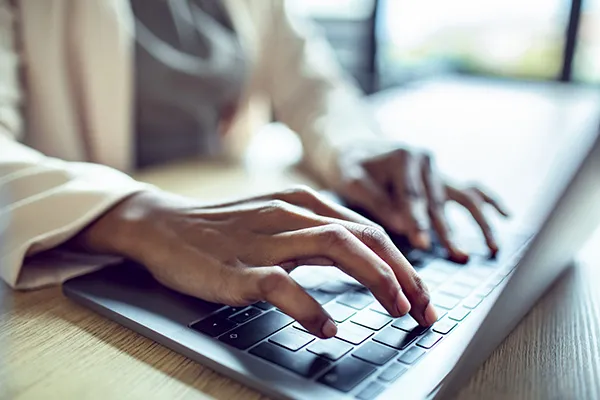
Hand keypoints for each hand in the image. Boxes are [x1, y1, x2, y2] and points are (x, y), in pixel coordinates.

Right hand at [72, 187, 437, 337]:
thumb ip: (316, 235)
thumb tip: (364, 260)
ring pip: (335, 246)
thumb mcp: (277, 222)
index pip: (368, 229)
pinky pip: (283, 285)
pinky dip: (311, 308)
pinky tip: (328, 328)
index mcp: (303, 203)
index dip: (403, 263)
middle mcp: (290, 214)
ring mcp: (264, 239)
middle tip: (424, 309)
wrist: (162, 225)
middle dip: (404, 273)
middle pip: (363, 235)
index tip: (422, 295)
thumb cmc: (222, 229)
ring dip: (376, 279)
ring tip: (397, 310)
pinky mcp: (238, 268)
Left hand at [331, 143, 508, 261]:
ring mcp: (438, 171)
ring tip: (492, 248)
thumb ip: (374, 200)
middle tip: (456, 255)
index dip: (417, 221)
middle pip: (439, 202)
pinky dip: (490, 201)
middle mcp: (427, 162)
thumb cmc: (350, 164)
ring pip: (464, 197)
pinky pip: (471, 190)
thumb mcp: (350, 178)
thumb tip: (401, 225)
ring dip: (479, 223)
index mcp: (404, 158)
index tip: (421, 243)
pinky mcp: (443, 180)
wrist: (354, 145)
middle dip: (448, 231)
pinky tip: (506, 216)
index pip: (412, 196)